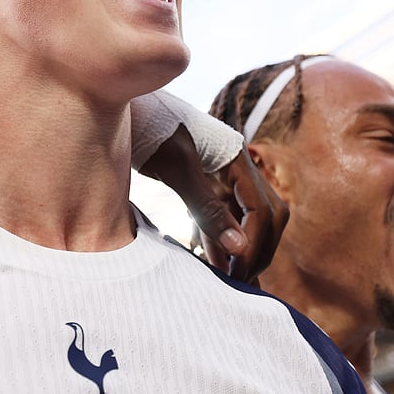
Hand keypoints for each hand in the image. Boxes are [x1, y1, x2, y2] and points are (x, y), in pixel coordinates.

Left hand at [137, 125, 286, 282]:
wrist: (126, 112)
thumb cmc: (152, 132)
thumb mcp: (177, 170)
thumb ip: (207, 209)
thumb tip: (238, 248)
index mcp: (238, 161)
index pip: (263, 211)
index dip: (254, 245)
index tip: (238, 273)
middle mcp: (237, 169)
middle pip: (267, 217)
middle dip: (258, 250)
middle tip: (240, 281)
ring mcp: (223, 177)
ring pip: (247, 220)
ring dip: (241, 250)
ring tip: (231, 281)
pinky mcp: (206, 185)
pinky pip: (223, 217)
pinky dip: (220, 241)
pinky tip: (212, 264)